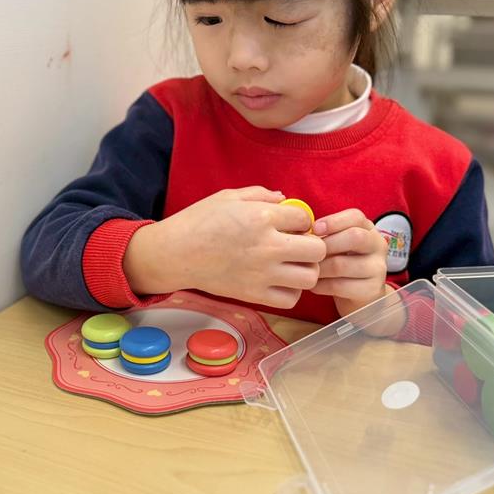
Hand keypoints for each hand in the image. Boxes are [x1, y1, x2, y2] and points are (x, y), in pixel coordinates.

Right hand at [124, 187, 326, 308]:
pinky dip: (291, 291)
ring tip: (291, 264)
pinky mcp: (255, 294)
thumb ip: (260, 195)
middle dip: (313, 245)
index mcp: (262, 217)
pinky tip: (280, 281)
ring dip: (306, 269)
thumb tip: (284, 199)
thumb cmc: (199, 221)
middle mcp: (268, 246)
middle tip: (298, 244)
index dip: (301, 219)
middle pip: (317, 250)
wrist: (176, 253)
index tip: (290, 223)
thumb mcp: (228, 197)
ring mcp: (263, 273)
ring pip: (310, 277)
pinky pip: (291, 299)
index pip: (305, 218)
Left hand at [313, 208, 389, 317]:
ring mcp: (378, 268)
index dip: (333, 221)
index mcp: (368, 228)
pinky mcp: (371, 290)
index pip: (356, 216)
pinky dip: (321, 285)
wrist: (359, 295)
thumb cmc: (341, 262)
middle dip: (326, 245)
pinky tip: (314, 284)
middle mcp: (378, 245)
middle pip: (355, 237)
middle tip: (309, 254)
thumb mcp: (337, 244)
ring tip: (308, 270)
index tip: (314, 229)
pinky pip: (339, 286)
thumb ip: (324, 234)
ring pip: (341, 264)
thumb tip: (299, 231)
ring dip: (319, 267)